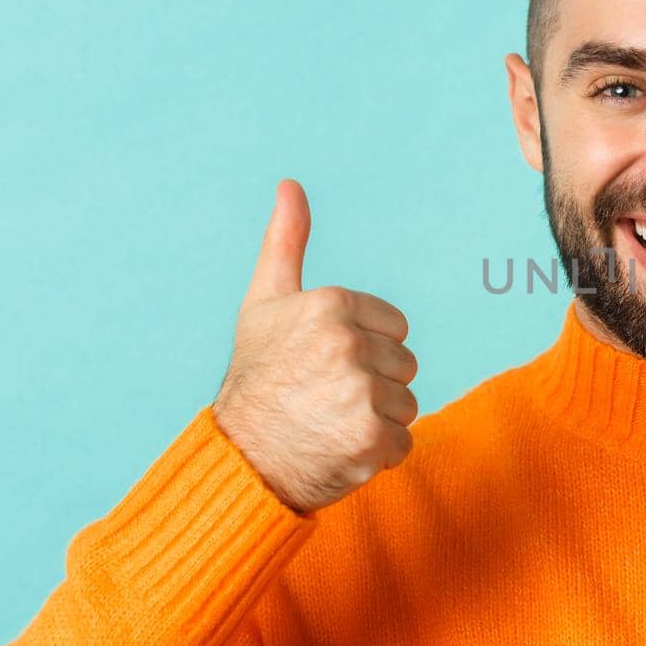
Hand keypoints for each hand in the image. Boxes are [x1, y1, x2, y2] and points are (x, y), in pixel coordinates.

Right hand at [212, 179, 419, 513]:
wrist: (238, 460)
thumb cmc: (256, 378)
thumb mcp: (265, 302)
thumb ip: (286, 242)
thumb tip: (290, 184)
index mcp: (331, 304)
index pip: (396, 327)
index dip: (365, 349)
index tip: (324, 364)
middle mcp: (347, 344)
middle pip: (404, 366)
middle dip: (373, 385)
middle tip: (325, 398)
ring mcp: (360, 393)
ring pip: (406, 405)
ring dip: (375, 421)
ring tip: (330, 424)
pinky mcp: (371, 439)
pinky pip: (402, 443)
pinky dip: (375, 454)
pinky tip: (337, 451)